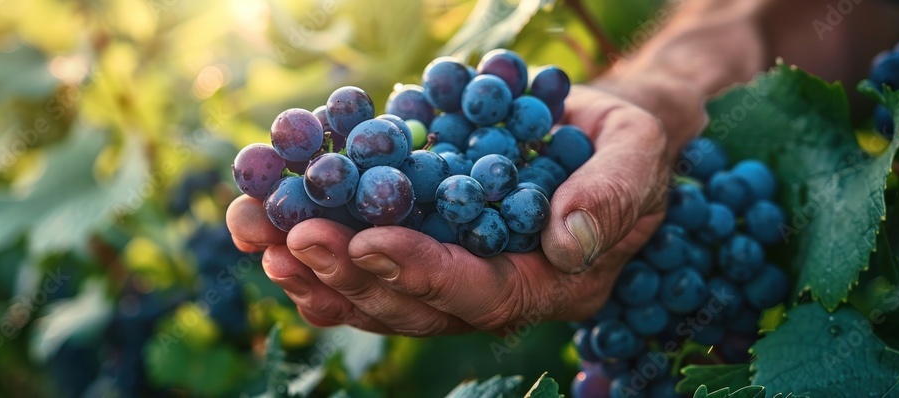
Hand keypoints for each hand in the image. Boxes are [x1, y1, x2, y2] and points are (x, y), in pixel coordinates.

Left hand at [227, 85, 688, 335]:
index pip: (481, 293)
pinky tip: (272, 238)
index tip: (368, 242)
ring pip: (380, 292)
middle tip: (292, 238)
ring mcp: (454, 271)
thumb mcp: (636, 156)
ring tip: (261, 236)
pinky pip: (368, 264)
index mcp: (548, 282)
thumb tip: (567, 244)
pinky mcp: (426, 244)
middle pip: (415, 304)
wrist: (595, 131)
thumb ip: (610, 196)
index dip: (424, 273)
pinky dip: (320, 253)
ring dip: (317, 269)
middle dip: (350, 274)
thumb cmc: (626, 144)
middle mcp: (493, 289)